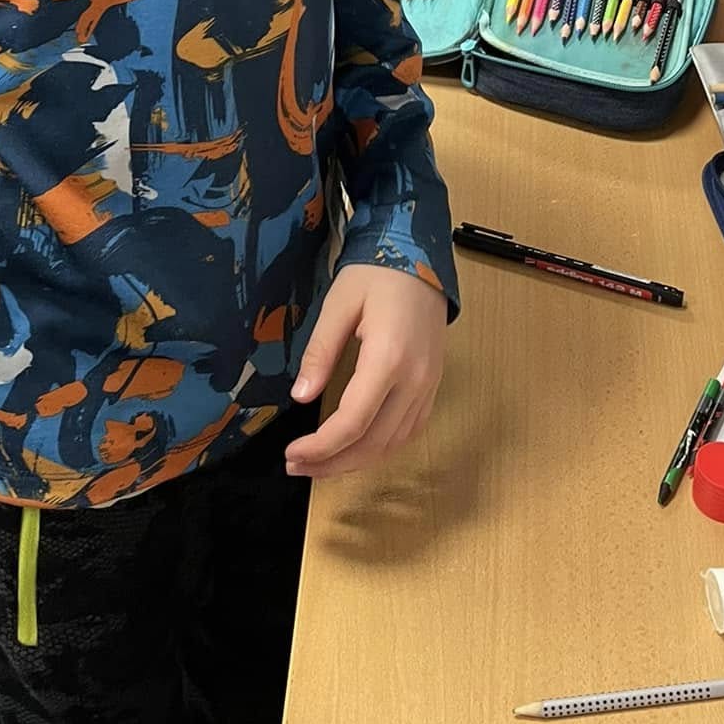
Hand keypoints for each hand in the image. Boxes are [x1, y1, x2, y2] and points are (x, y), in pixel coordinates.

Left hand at [285, 265, 446, 480]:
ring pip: (394, 444)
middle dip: (333, 463)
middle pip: (374, 443)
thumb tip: (301, 396)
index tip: (291, 453)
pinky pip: (409, 432)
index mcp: (389, 359)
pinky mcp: (433, 386)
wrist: (420, 258)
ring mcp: (429, 386)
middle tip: (297, 466)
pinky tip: (355, 448)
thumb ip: (320, 352)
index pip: (353, 422)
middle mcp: (415, 380)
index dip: (321, 447)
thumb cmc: (376, 275)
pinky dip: (381, 448)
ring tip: (319, 464)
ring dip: (356, 461)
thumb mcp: (338, 305)